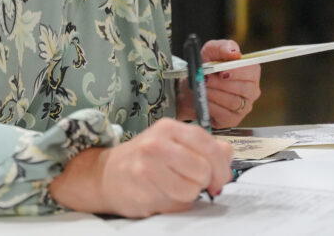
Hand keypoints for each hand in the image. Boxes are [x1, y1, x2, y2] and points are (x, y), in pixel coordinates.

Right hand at [49, 118, 232, 217]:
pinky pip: (175, 205)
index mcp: (169, 128)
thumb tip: (228, 156)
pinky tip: (161, 194)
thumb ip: (204, 146)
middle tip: (193, 182)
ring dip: (189, 195)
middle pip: (202, 170)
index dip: (221, 166)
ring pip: (191, 191)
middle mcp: (156, 144)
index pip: (208, 145)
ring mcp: (146, 168)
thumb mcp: (173, 142)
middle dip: (203, 181)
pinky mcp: (141, 192)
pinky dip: (175, 204)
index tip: (222, 178)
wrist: (105, 174)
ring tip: (174, 187)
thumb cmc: (146, 158)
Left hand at [201, 39, 260, 127]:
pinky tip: (204, 100)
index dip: (237, 72)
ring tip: (202, 88)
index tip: (221, 71)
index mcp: (251, 71)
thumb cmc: (206, 67)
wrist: (192, 87)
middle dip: (222, 84)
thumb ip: (222, 47)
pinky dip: (212, 106)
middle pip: (244, 88)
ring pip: (234, 102)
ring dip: (215, 94)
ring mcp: (244, 107)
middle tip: (205, 79)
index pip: (251, 71)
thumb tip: (235, 53)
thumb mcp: (210, 52)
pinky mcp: (233, 120)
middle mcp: (252, 90)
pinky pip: (225, 115)